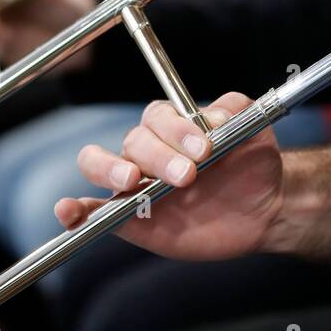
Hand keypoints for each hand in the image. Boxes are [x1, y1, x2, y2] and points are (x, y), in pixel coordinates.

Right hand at [54, 93, 284, 260]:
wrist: (264, 207)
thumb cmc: (253, 162)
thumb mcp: (253, 128)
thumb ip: (233, 111)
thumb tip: (209, 117)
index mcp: (172, 125)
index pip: (157, 117)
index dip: (176, 130)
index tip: (204, 147)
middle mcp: (148, 151)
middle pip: (133, 142)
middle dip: (159, 157)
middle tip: (188, 176)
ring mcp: (135, 184)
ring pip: (99, 165)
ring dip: (108, 169)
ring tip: (131, 180)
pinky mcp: (130, 219)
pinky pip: (94, 212)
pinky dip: (75, 210)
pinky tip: (67, 211)